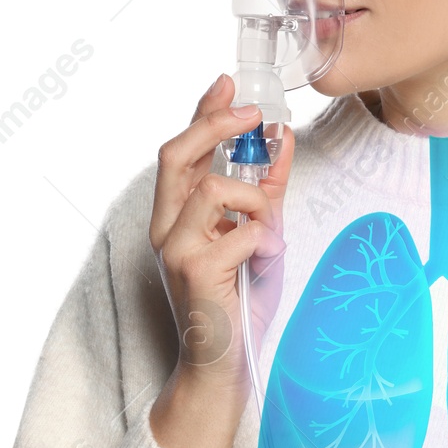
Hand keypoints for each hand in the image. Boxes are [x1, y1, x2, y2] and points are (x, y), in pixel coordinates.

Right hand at [149, 74, 293, 403]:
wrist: (223, 364)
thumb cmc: (238, 303)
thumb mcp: (259, 235)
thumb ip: (266, 191)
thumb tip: (281, 140)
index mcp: (177, 216)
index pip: (180, 150)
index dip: (202, 111)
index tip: (226, 82)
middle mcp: (166, 228)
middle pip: (176, 153)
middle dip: (216, 125)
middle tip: (255, 115)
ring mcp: (176, 249)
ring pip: (214, 188)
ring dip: (255, 201)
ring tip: (267, 231)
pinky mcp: (195, 272)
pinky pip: (242, 231)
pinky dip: (264, 240)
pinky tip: (263, 261)